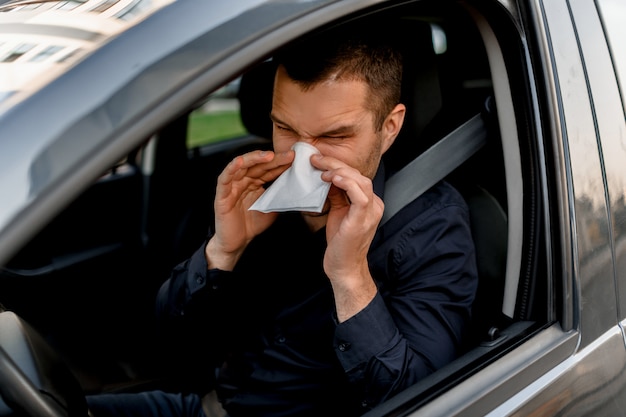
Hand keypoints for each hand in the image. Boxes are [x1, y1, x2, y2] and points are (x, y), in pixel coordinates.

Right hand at [206, 149, 293, 269]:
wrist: (237, 242)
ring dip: (254, 159)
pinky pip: (225, 179)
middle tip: (288, 155)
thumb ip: (280, 197)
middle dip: (273, 159)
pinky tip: (240, 162)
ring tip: (269, 155)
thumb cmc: (252, 225)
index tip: (294, 159)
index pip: (268, 169)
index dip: (280, 164)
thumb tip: (297, 189)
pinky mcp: (222, 195)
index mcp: (254, 183)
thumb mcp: (272, 209)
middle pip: (257, 165)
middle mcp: (243, 181)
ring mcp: (232, 186)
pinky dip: (231, 169)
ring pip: (241, 166)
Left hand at [310, 153, 380, 320]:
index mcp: (370, 203)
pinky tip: (332, 178)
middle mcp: (374, 205)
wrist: (343, 268)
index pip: (356, 176)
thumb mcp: (337, 213)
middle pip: (358, 174)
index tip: (319, 159)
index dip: (337, 165)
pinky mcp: (363, 220)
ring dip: (338, 170)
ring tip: (321, 168)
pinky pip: (359, 195)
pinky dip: (346, 183)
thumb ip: (336, 194)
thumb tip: (326, 176)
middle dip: (335, 163)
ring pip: (360, 180)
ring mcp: (371, 212)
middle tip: (316, 158)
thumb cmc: (341, 244)